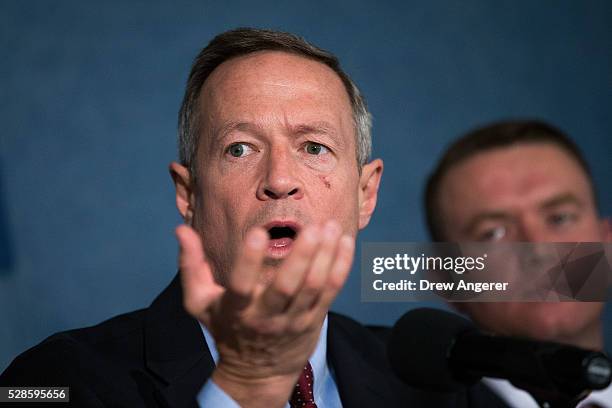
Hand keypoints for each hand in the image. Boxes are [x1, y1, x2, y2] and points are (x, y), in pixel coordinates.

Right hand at [176, 221, 353, 407]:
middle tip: (314, 228)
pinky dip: (340, 268)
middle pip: (287, 287)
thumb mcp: (200, 303)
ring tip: (333, 226)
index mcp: (236, 311)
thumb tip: (180, 230)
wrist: (258, 372)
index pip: (241, 286)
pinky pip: (331, 293)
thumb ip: (191, 265)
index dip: (250, 261)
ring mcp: (294, 320)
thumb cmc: (226, 328)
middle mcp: (267, 317)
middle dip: (302, 257)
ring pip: (314, 288)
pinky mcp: (314, 320)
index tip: (258, 233)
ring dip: (326, 257)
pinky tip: (346, 243)